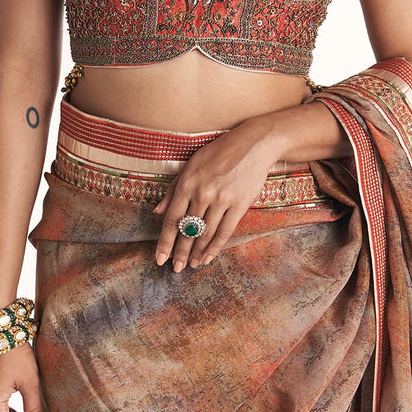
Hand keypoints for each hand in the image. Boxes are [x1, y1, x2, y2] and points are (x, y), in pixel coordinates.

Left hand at [153, 116, 278, 271]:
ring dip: (197, 253)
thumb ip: (174, 188)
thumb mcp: (192, 164)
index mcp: (187, 183)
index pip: (171, 219)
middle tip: (176, 268)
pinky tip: (208, 257)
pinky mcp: (240, 204)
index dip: (164, 242)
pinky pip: (225, 232)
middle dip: (180, 252)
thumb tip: (157, 211)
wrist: (253, 143)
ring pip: (205, 234)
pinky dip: (215, 247)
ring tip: (192, 265)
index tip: (160, 258)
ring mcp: (222, 199)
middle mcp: (202, 193)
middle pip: (187, 230)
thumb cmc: (220, 151)